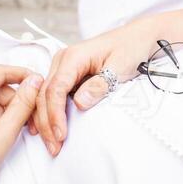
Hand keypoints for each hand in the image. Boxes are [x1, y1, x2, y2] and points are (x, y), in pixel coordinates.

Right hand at [31, 14, 167, 155]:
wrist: (139, 37)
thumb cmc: (131, 47)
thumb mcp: (121, 65)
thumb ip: (100, 84)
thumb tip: (79, 103)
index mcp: (73, 56)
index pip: (56, 88)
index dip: (55, 114)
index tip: (61, 134)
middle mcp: (63, 60)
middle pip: (45, 95)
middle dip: (47, 123)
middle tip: (55, 147)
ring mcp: (62, 67)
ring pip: (44, 96)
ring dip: (45, 120)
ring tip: (50, 143)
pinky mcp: (67, 74)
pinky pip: (52, 95)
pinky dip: (47, 112)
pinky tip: (43, 129)